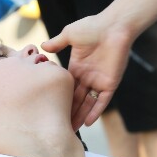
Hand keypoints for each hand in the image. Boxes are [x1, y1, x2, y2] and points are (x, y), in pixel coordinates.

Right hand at [42, 13, 133, 129]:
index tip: (50, 110)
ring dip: (80, 116)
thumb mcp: (70, 34)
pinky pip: (102, 101)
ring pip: (87, 104)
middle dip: (68, 112)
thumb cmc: (93, 27)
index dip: (60, 99)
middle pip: (76, 100)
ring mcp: (98, 81)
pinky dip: (95, 112)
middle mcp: (87, 77)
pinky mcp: (110, 84)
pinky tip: (87, 123)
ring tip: (70, 130)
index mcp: (77, 68)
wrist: (114, 26)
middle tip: (57, 126)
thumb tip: (42, 47)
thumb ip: (57, 43)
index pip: (67, 88)